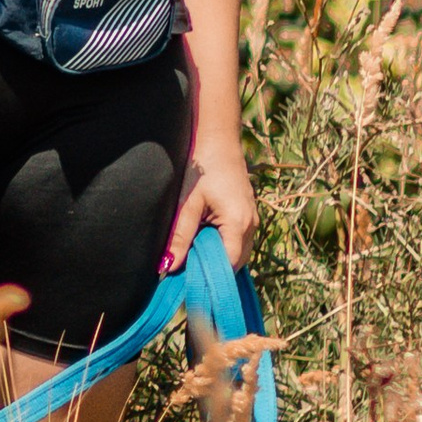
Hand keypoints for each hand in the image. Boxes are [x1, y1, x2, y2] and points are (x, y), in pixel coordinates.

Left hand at [165, 136, 257, 271]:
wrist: (218, 141)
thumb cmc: (202, 168)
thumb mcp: (187, 202)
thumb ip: (179, 235)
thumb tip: (168, 266)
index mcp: (238, 223)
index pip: (228, 264)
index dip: (209, 275)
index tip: (188, 280)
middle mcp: (252, 225)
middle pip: (236, 261)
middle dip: (214, 269)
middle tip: (187, 270)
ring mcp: (253, 220)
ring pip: (238, 252)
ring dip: (218, 257)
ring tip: (193, 255)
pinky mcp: (248, 215)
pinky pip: (238, 241)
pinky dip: (223, 246)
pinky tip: (203, 241)